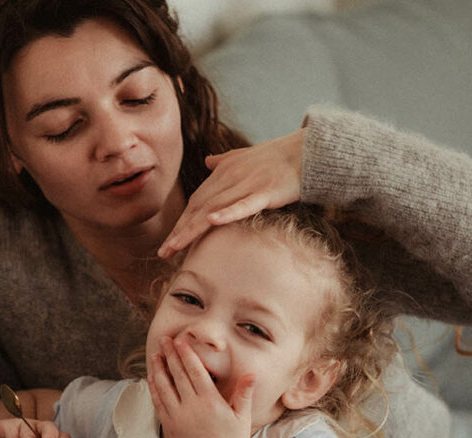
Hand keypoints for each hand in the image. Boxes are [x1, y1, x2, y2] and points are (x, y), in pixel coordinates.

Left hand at [148, 336, 253, 437]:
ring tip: (156, 353)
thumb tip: (252, 374)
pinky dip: (154, 388)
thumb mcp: (242, 417)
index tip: (180, 341)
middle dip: (170, 355)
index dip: (186, 354)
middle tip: (164, 339)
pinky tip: (152, 377)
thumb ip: (244, 393)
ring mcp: (178, 417)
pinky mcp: (170, 427)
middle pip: (178, 374)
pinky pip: (159, 403)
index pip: (195, 371)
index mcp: (210, 402)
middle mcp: (192, 408)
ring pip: (164, 387)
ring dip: (159, 368)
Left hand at [158, 129, 303, 257]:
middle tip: (164, 252)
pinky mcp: (267, 191)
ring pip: (214, 209)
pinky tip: (212, 221)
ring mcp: (248, 184)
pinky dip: (228, 212)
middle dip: (180, 230)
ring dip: (192, 229)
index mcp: (224, 171)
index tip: (170, 241)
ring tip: (175, 247)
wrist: (307, 151)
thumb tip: (208, 160)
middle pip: (199, 207)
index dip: (183, 221)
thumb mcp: (246, 156)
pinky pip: (244, 204)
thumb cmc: (278, 157)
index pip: (197, 201)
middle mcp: (231, 177)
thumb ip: (224, 161)